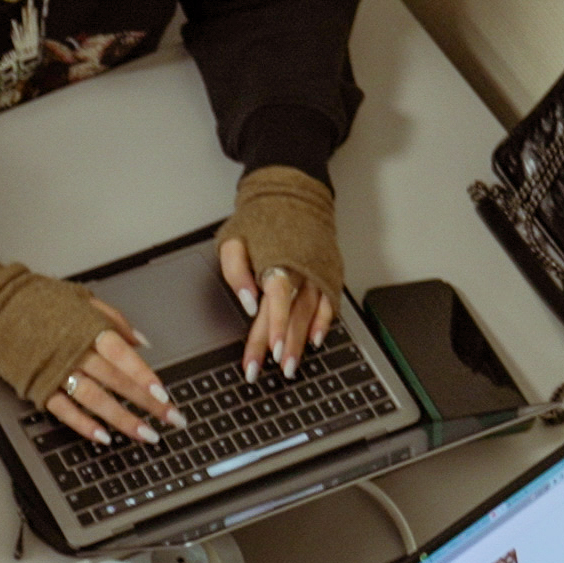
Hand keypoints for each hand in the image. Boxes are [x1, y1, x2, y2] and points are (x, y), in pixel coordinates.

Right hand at [43, 297, 169, 446]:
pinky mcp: (37, 385)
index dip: (146, 377)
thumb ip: (114, 319)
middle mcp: (75, 351)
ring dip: (122, 420)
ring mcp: (56, 371)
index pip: (125, 356)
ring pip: (96, 400)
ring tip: (143, 434)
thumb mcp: (80, 299)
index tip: (165, 394)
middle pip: (118, 382)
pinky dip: (83, 425)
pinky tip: (102, 436)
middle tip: (170, 420)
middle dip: (147, 403)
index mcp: (88, 328)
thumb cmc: (36, 300)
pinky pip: (64, 410)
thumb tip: (141, 341)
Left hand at [219, 165, 343, 378]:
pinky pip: (329, 302)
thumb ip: (236, 271)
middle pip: (292, 315)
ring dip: (301, 342)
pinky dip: (324, 322)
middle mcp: (302, 269)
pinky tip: (315, 341)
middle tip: (277, 372)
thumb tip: (247, 302)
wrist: (292, 191)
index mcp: (277, 262)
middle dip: (283, 346)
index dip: (269, 332)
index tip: (264, 355)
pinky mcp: (329, 271)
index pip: (274, 304)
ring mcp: (318, 271)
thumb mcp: (233, 239)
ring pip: (310, 313)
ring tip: (291, 366)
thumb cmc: (259, 217)